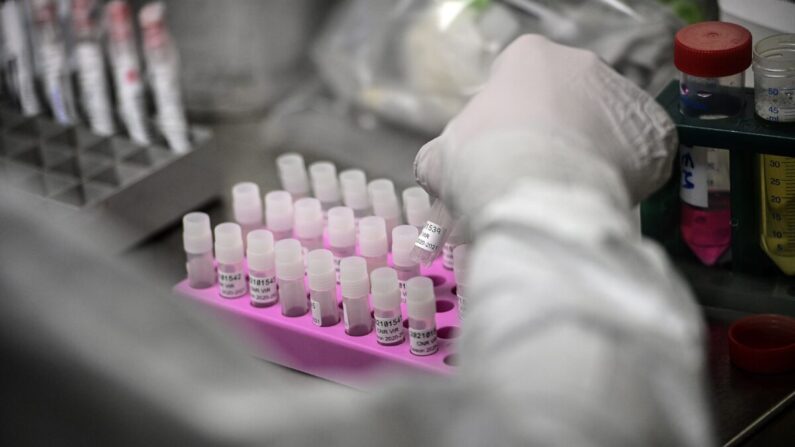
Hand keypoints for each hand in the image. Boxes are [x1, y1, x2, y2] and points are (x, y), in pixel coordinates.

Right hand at [414, 34, 676, 216]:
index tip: (506, 150)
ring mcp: (623, 94)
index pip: (520, 78)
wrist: (537, 198)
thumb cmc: (482, 166)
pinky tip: (601, 193)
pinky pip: (639, 150)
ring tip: (570, 189)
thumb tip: (440, 169)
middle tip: (540, 171)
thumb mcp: (441, 160)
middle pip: (568, 97)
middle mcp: (582, 63)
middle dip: (556, 129)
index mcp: (528, 56)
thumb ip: (442, 156)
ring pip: (605, 122)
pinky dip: (624, 171)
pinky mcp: (657, 131)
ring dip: (590, 148)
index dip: (511, 118)